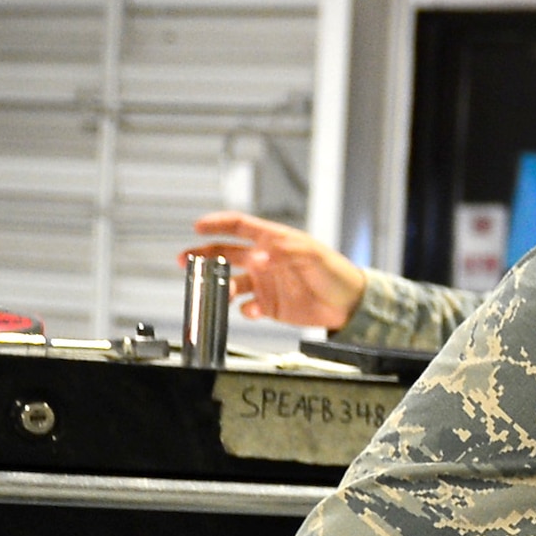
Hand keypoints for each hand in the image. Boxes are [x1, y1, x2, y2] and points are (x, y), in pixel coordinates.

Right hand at [179, 212, 368, 329]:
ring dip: (222, 287)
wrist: (349, 304)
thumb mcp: (312, 254)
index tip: (198, 227)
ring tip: (223, 293)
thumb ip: (283, 251)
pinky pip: (248, 307)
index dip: (217, 224)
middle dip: (204, 255)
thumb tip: (257, 254)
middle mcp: (264, 260)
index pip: (238, 226)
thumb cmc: (335, 272)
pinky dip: (244, 310)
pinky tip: (249, 310)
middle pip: (225, 254)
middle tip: (186, 260)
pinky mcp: (269, 306)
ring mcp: (265, 283)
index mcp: (272, 240)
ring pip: (232, 282)